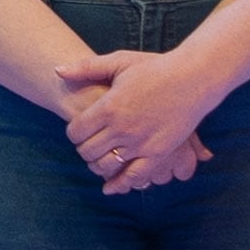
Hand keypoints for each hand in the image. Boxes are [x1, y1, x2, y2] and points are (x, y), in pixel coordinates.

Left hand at [58, 50, 217, 193]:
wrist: (193, 77)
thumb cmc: (155, 67)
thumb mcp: (120, 62)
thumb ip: (87, 68)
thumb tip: (57, 70)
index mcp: (109, 106)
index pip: (76, 132)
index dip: (73, 134)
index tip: (79, 131)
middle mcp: (121, 128)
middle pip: (88, 151)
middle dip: (84, 150)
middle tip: (89, 146)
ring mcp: (140, 143)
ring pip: (106, 166)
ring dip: (98, 166)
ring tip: (101, 160)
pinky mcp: (158, 153)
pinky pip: (134, 176)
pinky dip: (120, 184)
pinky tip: (112, 187)